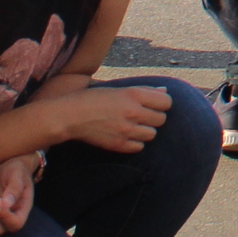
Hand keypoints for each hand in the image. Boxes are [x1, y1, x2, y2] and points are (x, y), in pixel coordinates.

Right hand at [56, 82, 171, 154]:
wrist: (71, 116)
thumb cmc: (95, 98)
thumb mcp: (119, 89)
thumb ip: (144, 91)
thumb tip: (164, 91)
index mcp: (134, 95)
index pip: (166, 102)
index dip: (161, 103)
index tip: (154, 104)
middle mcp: (133, 112)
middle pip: (161, 119)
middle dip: (154, 117)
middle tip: (142, 116)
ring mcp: (126, 130)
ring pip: (152, 134)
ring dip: (145, 130)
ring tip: (133, 126)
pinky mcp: (119, 145)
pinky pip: (139, 147)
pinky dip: (135, 142)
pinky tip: (126, 135)